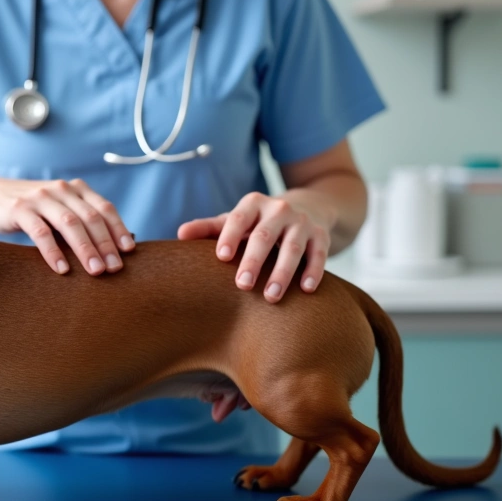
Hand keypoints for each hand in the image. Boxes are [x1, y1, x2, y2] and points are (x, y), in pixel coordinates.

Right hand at [0, 178, 134, 274]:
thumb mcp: (61, 211)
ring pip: (69, 223)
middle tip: (114, 268)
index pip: (104, 208)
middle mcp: (61, 190)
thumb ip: (83, 223)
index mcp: (76, 189)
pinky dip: (53, 251)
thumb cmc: (36, 211)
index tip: (129, 252)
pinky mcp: (19, 209)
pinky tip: (61, 269)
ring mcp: (40, 198)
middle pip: (90, 217)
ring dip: (84, 249)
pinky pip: (40, 232)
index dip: (118, 229)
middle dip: (105, 244)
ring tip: (95, 271)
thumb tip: (116, 252)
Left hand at [177, 192, 331, 302]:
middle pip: (265, 235)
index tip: (221, 257)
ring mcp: (302, 222)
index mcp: (253, 204)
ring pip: (293, 247)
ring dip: (282, 272)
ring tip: (271, 296)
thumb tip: (179, 235)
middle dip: (254, 260)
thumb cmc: (259, 222)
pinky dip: (313, 271)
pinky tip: (305, 290)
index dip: (230, 236)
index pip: (239, 218)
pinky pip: (319, 254)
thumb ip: (209, 228)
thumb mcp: (237, 220)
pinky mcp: (322, 235)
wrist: (308, 207)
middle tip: (242, 285)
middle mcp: (279, 209)